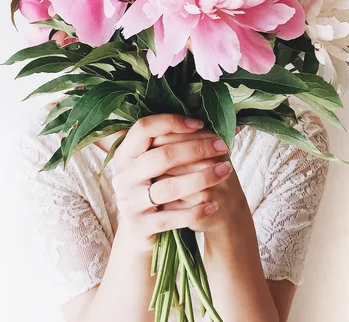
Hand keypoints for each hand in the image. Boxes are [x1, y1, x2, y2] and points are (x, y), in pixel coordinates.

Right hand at [111, 114, 229, 250]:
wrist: (139, 229)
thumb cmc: (154, 185)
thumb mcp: (153, 162)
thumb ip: (174, 140)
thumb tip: (221, 118)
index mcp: (125, 153)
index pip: (144, 128)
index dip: (172, 122)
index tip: (199, 123)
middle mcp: (123, 176)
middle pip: (162, 156)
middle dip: (197, 149)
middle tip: (223, 146)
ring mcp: (129, 202)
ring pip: (169, 187)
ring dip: (202, 178)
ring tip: (226, 171)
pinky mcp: (139, 226)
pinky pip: (171, 218)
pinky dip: (194, 210)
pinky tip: (213, 204)